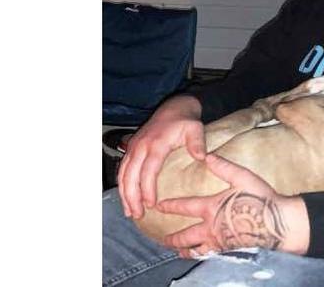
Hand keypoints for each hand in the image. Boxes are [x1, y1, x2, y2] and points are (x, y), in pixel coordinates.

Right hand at [118, 95, 204, 218]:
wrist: (174, 107)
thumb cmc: (186, 121)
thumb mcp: (195, 129)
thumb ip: (197, 143)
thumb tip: (201, 158)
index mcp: (155, 144)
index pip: (148, 170)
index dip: (147, 188)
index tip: (150, 205)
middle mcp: (140, 146)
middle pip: (130, 175)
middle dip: (132, 197)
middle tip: (138, 215)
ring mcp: (133, 147)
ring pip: (123, 174)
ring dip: (124, 194)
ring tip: (130, 212)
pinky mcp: (131, 148)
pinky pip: (122, 169)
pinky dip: (122, 185)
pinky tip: (126, 198)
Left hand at [156, 154, 309, 257]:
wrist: (278, 224)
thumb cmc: (262, 199)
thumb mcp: (243, 177)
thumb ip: (224, 167)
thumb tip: (208, 156)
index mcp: (211, 208)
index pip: (185, 207)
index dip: (170, 206)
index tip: (159, 206)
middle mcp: (211, 228)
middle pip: (185, 236)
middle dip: (173, 238)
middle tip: (164, 240)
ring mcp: (220, 242)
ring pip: (196, 250)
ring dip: (185, 251)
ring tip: (179, 251)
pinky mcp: (230, 251)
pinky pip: (210, 256)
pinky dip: (202, 256)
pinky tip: (202, 255)